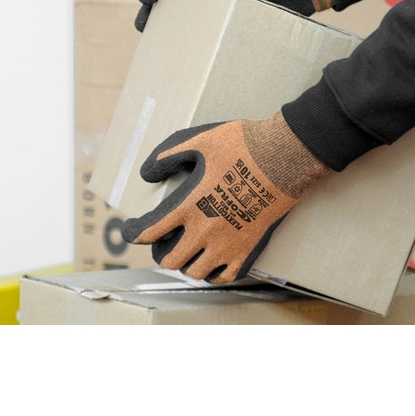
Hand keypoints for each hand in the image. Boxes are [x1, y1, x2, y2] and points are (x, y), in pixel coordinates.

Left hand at [121, 112, 330, 282]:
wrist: (284, 157)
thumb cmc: (242, 145)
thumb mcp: (199, 140)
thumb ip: (168, 156)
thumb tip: (146, 175)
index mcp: (190, 203)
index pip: (150, 230)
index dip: (133, 233)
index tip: (130, 231)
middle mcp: (206, 229)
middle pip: (169, 259)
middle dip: (160, 251)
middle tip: (163, 241)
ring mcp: (228, 243)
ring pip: (195, 272)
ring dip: (186, 263)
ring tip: (187, 251)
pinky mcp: (248, 249)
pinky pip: (224, 276)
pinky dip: (213, 272)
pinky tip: (212, 260)